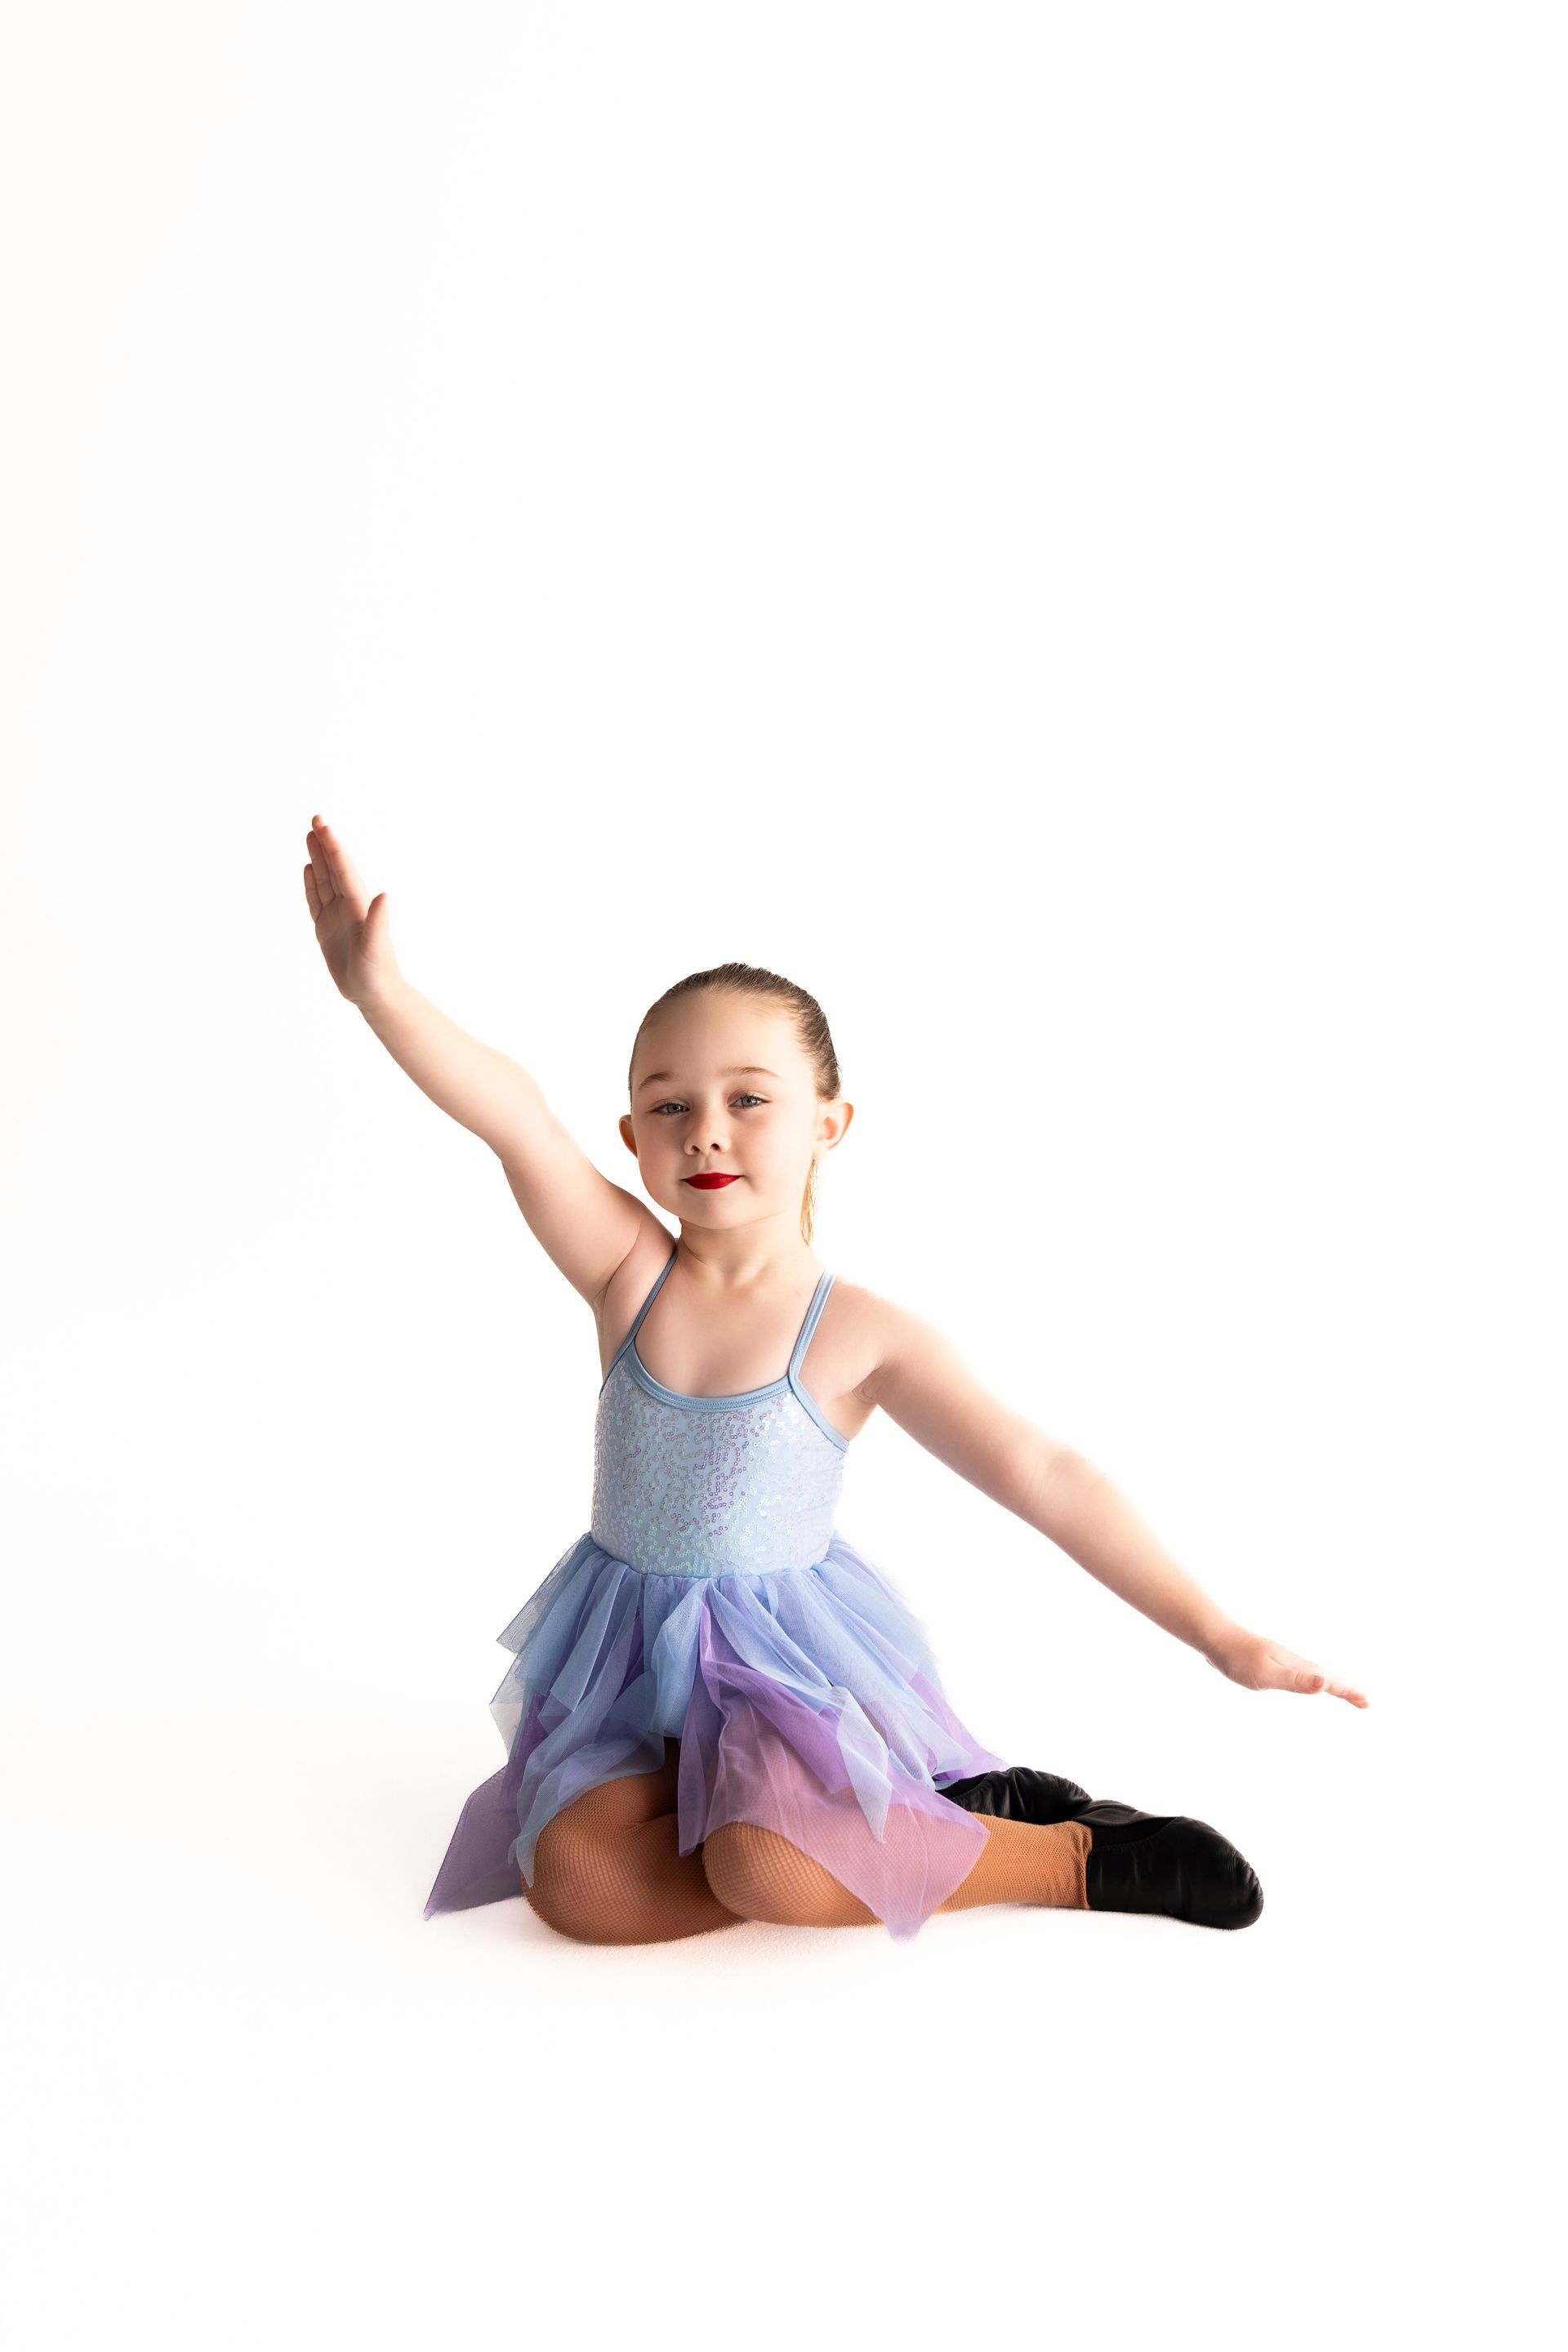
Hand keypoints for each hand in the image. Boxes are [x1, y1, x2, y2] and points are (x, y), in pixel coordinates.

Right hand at [303, 816, 401, 1005]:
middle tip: (316, 819)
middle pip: (333, 869)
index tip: (324, 825)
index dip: (334, 847)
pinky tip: (309, 869)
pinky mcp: (326, 929)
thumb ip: (379, 921)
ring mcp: (336, 916)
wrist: (375, 993)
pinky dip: (312, 884)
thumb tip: (384, 895)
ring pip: (324, 880)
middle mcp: (348, 906)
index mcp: (359, 906)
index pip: (344, 870)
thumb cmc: (379, 973)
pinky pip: (316, 901)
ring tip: (310, 836)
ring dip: (318, 859)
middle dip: (325, 844)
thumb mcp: (377, 947)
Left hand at [1204, 1625, 1368, 1707]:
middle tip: (1364, 1701)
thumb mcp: (1268, 1674)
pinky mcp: (1271, 1663)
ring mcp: (1282, 1661)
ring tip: (1341, 1691)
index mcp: (1297, 1666)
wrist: (1216, 1637)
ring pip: (1313, 1673)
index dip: (1347, 1692)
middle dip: (1346, 1688)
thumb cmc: (1239, 1658)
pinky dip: (1310, 1679)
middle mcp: (1293, 1661)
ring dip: (1331, 1683)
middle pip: (1326, 1676)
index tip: (1367, 1702)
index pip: (1329, 1681)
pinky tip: (1304, 1681)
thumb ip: (1298, 1680)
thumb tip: (1327, 1682)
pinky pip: (1299, 1673)